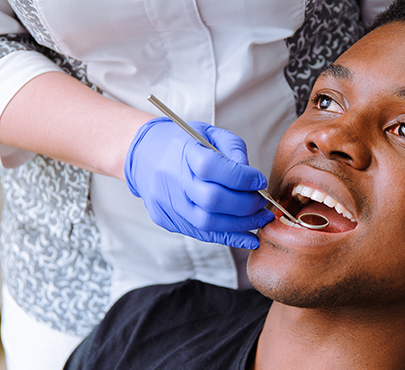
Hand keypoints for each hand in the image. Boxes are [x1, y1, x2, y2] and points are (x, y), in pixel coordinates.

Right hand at [124, 117, 273, 248]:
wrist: (142, 155)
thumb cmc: (182, 142)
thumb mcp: (208, 133)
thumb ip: (233, 149)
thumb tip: (252, 177)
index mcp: (182, 151)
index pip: (213, 167)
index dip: (242, 177)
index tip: (259, 181)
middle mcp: (172, 179)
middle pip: (212, 200)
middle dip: (245, 205)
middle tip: (262, 203)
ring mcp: (167, 203)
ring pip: (208, 223)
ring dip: (241, 224)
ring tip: (260, 219)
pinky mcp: (167, 220)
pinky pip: (201, 234)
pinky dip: (229, 237)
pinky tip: (248, 237)